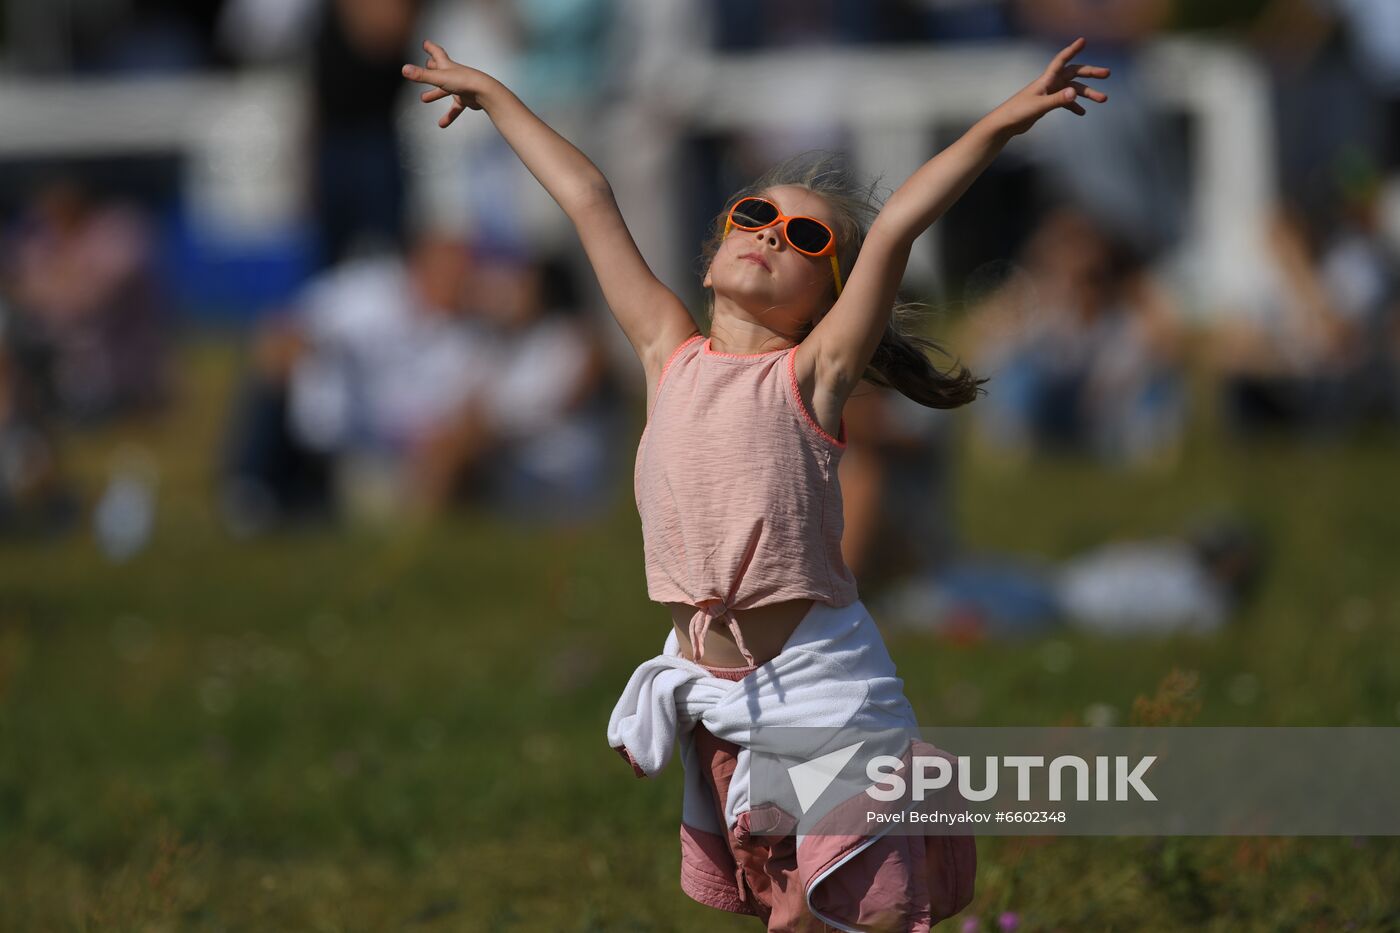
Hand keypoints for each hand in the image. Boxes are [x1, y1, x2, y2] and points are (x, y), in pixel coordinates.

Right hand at [401, 39, 497, 127]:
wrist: (485, 93)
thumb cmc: (464, 82)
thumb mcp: (439, 78)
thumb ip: (421, 75)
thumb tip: (404, 69)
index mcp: (447, 66)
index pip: (437, 53)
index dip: (430, 48)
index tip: (425, 43)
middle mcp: (454, 74)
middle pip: (441, 69)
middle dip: (433, 66)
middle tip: (428, 63)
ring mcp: (460, 86)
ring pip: (445, 89)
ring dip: (435, 93)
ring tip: (424, 99)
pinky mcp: (466, 99)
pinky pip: (455, 107)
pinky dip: (449, 115)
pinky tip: (442, 124)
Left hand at [992, 37, 1109, 138]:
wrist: (1005, 124)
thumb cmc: (1018, 112)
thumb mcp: (1039, 106)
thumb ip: (1057, 100)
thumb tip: (1075, 93)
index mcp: (1046, 80)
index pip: (1062, 60)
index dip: (1072, 50)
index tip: (1083, 40)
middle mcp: (1050, 83)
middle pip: (1074, 73)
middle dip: (1090, 73)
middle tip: (1107, 74)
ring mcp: (1050, 93)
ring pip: (1073, 89)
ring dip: (1088, 93)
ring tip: (1103, 99)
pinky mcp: (1048, 104)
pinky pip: (1066, 102)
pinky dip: (1074, 106)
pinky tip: (1082, 112)